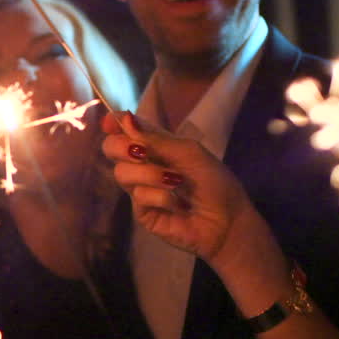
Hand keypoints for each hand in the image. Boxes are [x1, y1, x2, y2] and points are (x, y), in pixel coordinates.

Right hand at [101, 112, 251, 262]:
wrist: (227, 221)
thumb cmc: (214, 183)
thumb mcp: (189, 153)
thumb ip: (156, 138)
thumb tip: (125, 118)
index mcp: (156, 145)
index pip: (126, 129)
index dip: (114, 122)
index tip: (110, 122)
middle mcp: (143, 164)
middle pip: (111, 149)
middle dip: (121, 147)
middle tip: (140, 152)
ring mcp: (140, 189)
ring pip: (122, 173)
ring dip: (150, 174)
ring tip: (176, 182)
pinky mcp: (142, 212)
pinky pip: (138, 196)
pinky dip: (160, 196)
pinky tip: (178, 204)